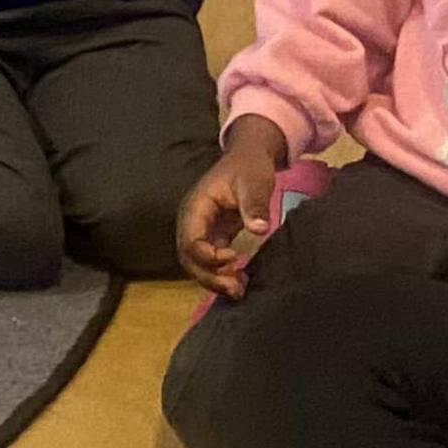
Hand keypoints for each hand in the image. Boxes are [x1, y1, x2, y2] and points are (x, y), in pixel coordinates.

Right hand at [179, 116, 290, 298]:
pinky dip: (221, 274)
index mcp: (195, 208)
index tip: (235, 256)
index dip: (209, 256)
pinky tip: (240, 281)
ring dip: (214, 280)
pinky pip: (210, 261)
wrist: (250, 157)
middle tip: (235, 287)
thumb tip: (258, 229)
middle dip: (209, 276)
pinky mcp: (213, 236)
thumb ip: (253, 205)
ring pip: (197, 264)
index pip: (191, 242)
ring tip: (238, 290)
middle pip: (189, 258)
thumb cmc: (248, 167)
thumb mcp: (253, 182)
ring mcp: (201, 231)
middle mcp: (192, 222)